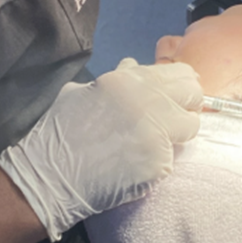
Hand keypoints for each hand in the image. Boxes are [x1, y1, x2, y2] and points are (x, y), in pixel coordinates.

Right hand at [0, 58, 202, 240]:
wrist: (47, 176)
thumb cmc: (59, 133)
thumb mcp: (82, 92)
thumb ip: (116, 79)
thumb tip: (134, 65)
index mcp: (128, 80)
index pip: (179, 74)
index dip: (179, 88)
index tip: (174, 99)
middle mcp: (147, 100)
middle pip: (194, 95)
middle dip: (185, 106)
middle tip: (170, 121)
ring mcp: (156, 132)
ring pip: (190, 127)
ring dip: (176, 135)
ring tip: (150, 145)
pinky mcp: (158, 163)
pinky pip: (172, 159)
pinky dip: (158, 163)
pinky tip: (135, 166)